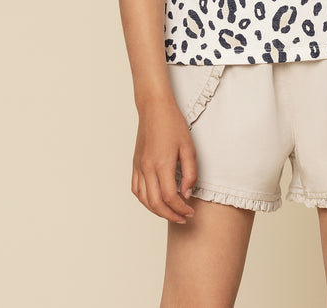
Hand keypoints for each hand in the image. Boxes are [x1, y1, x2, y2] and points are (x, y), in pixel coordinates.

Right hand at [131, 96, 197, 223]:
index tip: (191, 212)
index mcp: (162, 164)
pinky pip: (136, 189)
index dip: (182, 209)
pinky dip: (145, 201)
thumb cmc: (173, 124)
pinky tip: (155, 201)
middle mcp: (147, 168)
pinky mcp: (135, 164)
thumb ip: (189, 173)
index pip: (171, 197)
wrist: (154, 108)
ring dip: (157, 211)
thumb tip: (187, 194)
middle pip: (156, 203)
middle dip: (170, 215)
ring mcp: (139, 167)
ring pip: (144, 199)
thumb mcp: (189, 147)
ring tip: (171, 213)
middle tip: (183, 218)